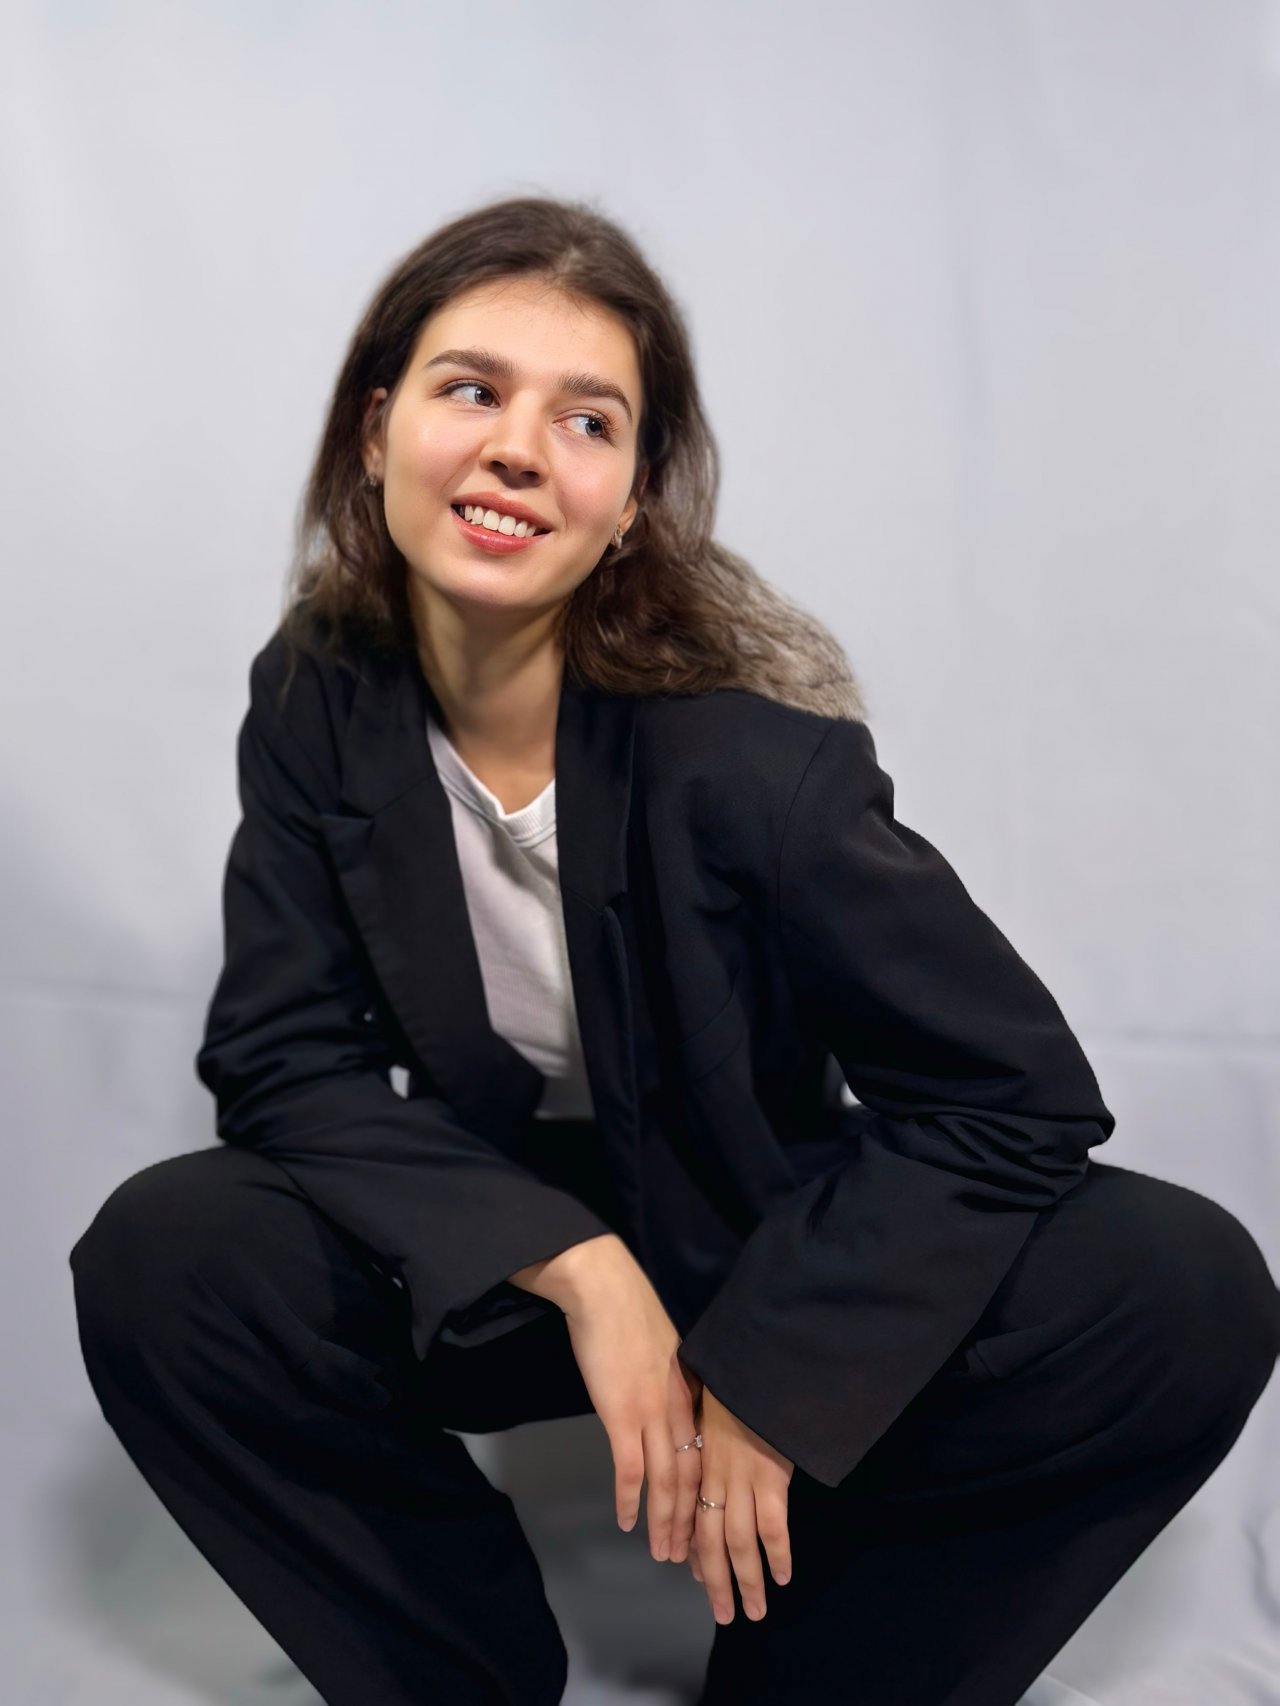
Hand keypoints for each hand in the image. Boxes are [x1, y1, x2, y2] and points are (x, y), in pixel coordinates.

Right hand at [558, 1243, 704, 1563]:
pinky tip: (626, 1522)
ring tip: (663, 1555)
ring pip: (666, 1482)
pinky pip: (629, 1470)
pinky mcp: (621, 1415)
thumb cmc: (627, 1311)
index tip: (706, 1520)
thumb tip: (666, 1400)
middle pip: (691, 1477)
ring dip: (665, 1522)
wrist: (603, 1288)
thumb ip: (668, 1380)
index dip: (705, 1492)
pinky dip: (629, 1500)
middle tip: (688, 1557)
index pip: (705, 1455)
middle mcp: (677, 1408)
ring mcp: (650, 1414)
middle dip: (690, 1521)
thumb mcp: (662, 1347)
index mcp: (688, 1392)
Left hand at [681, 1385, 793, 1625]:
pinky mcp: (771, 1476)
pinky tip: (782, 1578)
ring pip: (739, 1542)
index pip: (690, 1512)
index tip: (693, 1571)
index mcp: (699, 1457)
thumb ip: (708, 1428)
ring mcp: (742, 1478)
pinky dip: (776, 1555)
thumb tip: (709, 1443)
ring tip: (753, 1611)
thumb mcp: (710, 1401)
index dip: (692, 1546)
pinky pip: (771, 1526)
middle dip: (716, 1580)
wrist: (752, 1360)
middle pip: (710, 1539)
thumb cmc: (734, 1376)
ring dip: (745, 1581)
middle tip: (723, 1613)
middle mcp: (715, 1475)